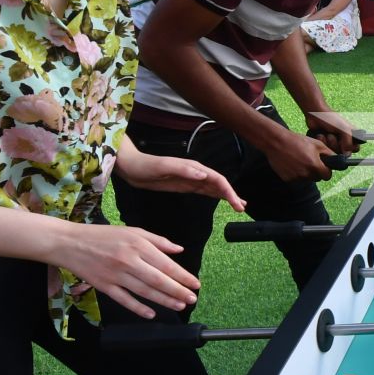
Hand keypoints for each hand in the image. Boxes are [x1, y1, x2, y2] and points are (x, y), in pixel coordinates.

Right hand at [51, 221, 200, 319]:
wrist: (69, 243)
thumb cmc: (102, 236)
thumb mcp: (132, 231)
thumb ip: (157, 241)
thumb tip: (178, 249)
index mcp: (137, 245)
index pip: (166, 264)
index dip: (183, 276)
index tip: (195, 284)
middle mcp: (128, 261)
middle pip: (158, 280)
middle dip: (178, 291)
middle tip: (192, 299)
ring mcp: (115, 275)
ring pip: (144, 292)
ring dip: (164, 301)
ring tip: (179, 306)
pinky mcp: (104, 286)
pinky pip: (124, 300)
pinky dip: (138, 308)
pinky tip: (151, 314)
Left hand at [114, 150, 246, 210]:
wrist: (132, 167)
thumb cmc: (146, 166)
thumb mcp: (164, 167)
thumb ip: (184, 170)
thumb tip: (203, 175)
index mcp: (193, 168)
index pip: (217, 179)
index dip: (228, 191)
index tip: (236, 203)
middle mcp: (195, 172)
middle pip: (219, 184)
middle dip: (232, 195)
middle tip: (242, 208)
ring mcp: (191, 179)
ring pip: (214, 188)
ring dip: (227, 196)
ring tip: (239, 205)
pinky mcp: (185, 185)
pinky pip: (205, 191)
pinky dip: (215, 195)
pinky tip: (222, 200)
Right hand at [265, 128, 334, 183]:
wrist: (276, 142)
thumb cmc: (297, 141)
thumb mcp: (316, 144)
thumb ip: (329, 154)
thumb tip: (337, 160)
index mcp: (315, 166)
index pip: (327, 176)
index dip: (326, 170)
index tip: (323, 166)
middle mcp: (306, 174)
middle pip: (317, 178)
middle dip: (316, 171)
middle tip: (310, 161)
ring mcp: (296, 178)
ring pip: (307, 179)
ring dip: (306, 173)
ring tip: (300, 161)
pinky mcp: (288, 179)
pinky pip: (297, 179)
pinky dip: (296, 174)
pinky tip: (293, 164)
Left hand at [304, 109, 359, 155]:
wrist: (315, 113)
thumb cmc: (330, 118)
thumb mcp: (343, 129)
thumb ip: (348, 142)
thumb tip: (347, 154)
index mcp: (351, 135)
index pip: (355, 148)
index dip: (350, 148)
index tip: (343, 143)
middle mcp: (344, 140)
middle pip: (343, 153)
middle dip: (335, 144)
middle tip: (332, 135)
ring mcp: (334, 143)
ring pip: (333, 152)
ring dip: (327, 142)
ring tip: (325, 134)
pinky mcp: (325, 144)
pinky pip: (324, 150)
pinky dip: (322, 142)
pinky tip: (320, 135)